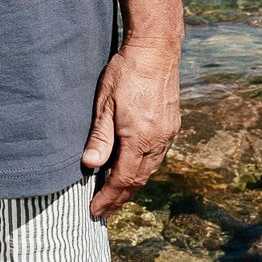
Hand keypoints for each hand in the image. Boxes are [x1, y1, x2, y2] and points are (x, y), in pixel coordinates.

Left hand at [81, 39, 180, 219]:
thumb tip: (89, 166)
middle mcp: (158, 141)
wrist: (156, 50)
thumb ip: (99, 137)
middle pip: (138, 180)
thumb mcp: (104, 104)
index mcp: (140, 138)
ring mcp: (168, 134)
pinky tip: (132, 169)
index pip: (122, 179)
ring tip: (115, 195)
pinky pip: (157, 158)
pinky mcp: (172, 126)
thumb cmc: (126, 73)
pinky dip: (142, 170)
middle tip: (103, 210)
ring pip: (149, 171)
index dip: (108, 198)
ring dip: (132, 186)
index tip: (94, 210)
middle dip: (119, 198)